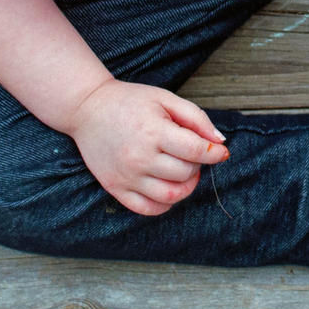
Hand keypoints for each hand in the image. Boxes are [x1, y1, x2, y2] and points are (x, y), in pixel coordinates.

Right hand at [64, 81, 229, 215]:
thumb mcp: (165, 98)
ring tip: (184, 172)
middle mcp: (139, 157)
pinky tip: (168, 187)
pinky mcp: (115, 188)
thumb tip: (220, 142)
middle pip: (185, 173)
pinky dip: (165, 204)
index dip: (214, 153)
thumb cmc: (130, 101)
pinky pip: (147, 209)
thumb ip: (196, 118)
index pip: (195, 151)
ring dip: (186, 187)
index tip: (220, 152)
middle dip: (197, 165)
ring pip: (171, 196)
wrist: (87, 109)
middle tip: (192, 153)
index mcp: (153, 131)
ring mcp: (126, 176)